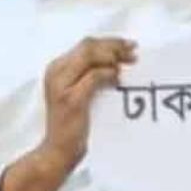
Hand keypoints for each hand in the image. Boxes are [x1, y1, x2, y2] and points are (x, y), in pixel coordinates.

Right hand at [36, 37, 135, 171]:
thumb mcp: (79, 90)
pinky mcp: (71, 99)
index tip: (130, 45)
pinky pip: (94, 76)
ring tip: (129, 63)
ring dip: (114, 56)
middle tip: (134, 53)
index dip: (110, 41)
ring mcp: (61, 85)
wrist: (58, 149)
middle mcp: (55, 72)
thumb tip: (120, 58)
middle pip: (89, 46)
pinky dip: (109, 74)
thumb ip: (91, 73)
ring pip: (90, 56)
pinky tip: (118, 80)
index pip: (86, 44)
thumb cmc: (74, 121)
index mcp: (57, 68)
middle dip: (115, 46)